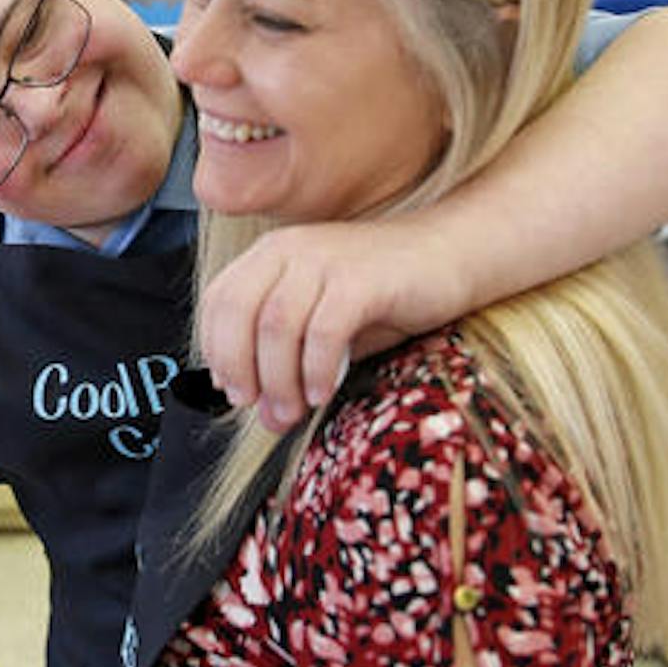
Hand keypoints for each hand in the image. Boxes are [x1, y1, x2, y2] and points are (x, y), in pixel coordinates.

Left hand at [197, 219, 470, 433]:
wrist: (451, 255)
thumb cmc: (386, 294)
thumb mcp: (324, 326)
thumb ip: (291, 364)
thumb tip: (267, 417)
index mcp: (271, 255)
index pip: (217, 300)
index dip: (217, 351)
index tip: (234, 391)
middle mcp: (290, 249)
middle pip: (238, 311)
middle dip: (241, 368)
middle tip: (260, 408)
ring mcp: (325, 259)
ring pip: (276, 325)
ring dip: (279, 378)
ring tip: (294, 410)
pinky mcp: (361, 278)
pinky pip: (323, 330)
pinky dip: (318, 368)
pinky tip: (326, 392)